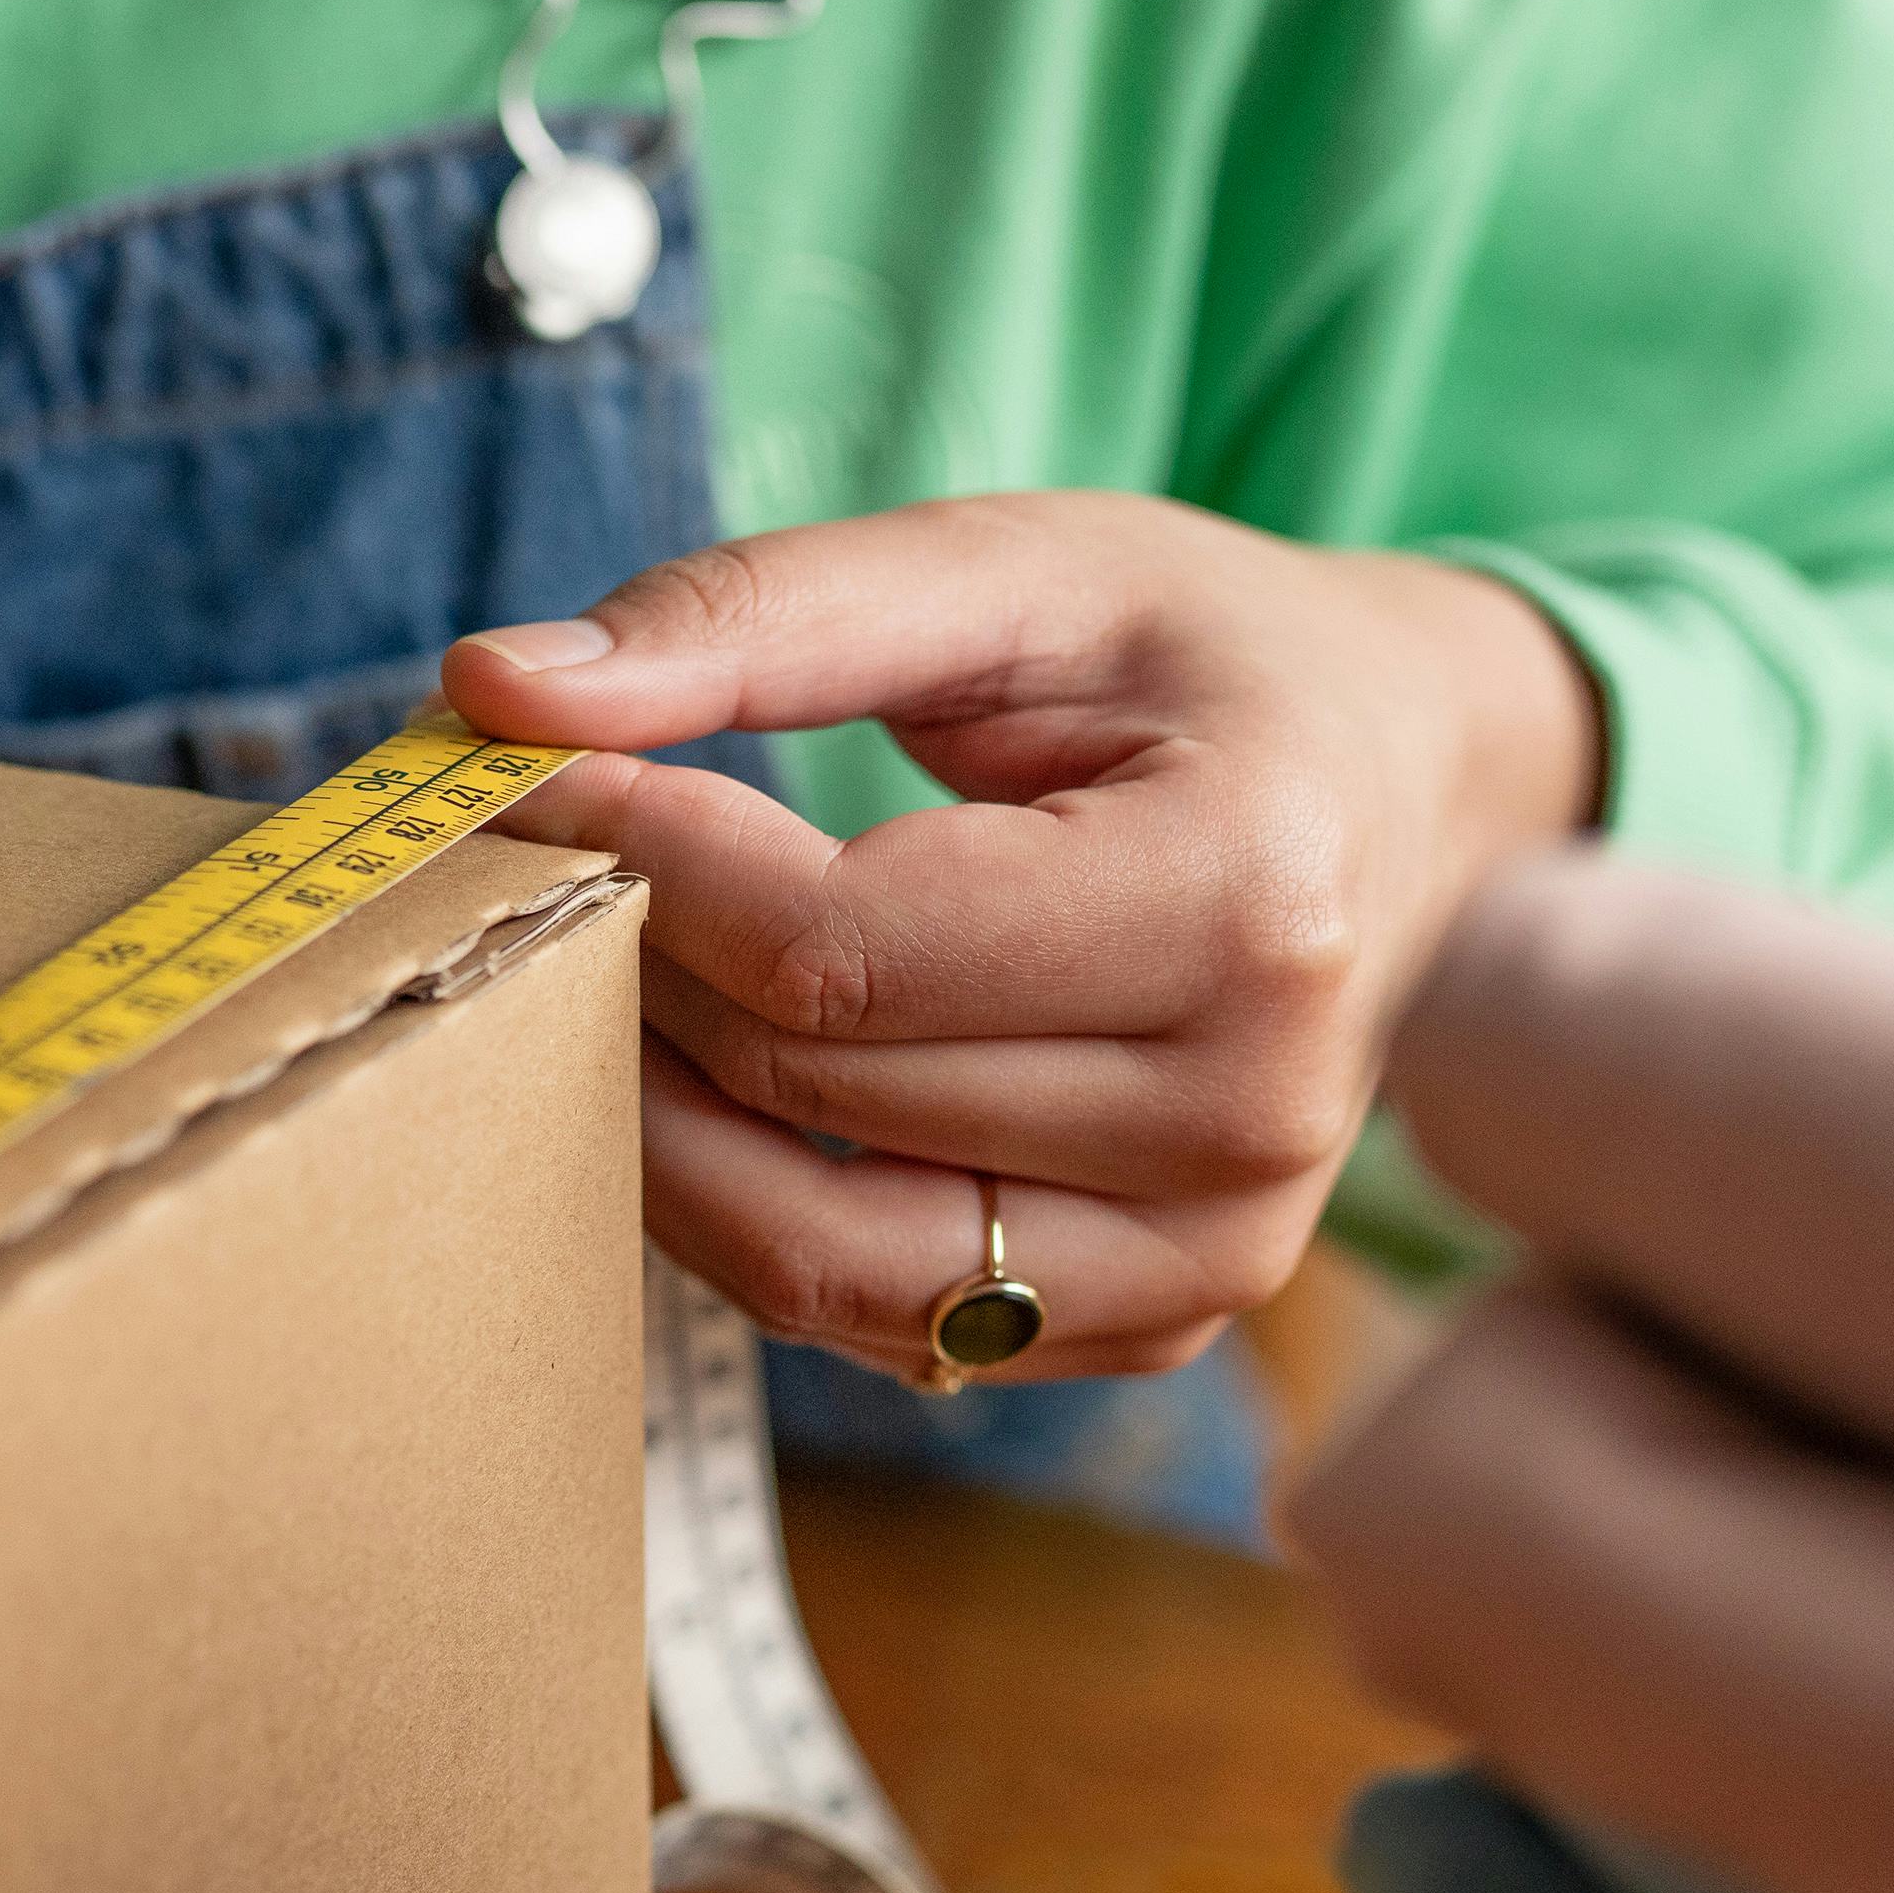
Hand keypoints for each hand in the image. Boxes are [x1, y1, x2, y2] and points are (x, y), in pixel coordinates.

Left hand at [438, 493, 1601, 1381]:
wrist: (1400, 793)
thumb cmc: (1197, 662)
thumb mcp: (1009, 567)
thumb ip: (755, 615)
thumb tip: (493, 690)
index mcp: (1244, 900)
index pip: (843, 948)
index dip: (647, 863)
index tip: (536, 774)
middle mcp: (1252, 1112)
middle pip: (816, 1087)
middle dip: (640, 964)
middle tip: (559, 858)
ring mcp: (1213, 1253)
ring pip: (814, 1248)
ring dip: (661, 1118)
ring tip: (615, 975)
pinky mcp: (1154, 1325)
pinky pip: (872, 1314)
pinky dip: (752, 1208)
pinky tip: (720, 1080)